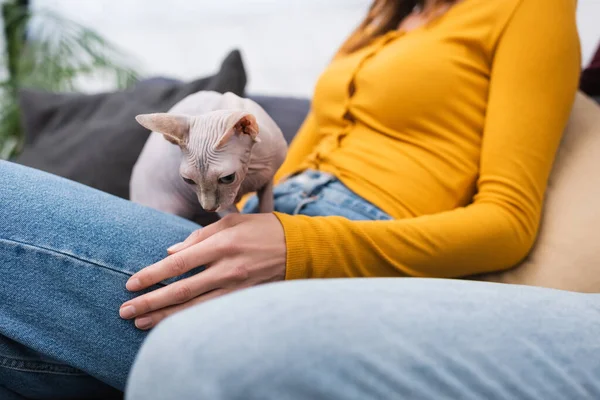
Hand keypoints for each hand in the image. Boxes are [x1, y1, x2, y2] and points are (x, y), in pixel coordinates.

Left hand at [119, 213, 286, 329]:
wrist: (300, 248)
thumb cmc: (263, 229)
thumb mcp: (232, 221)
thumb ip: (200, 236)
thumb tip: (170, 253)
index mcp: (222, 244)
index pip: (179, 264)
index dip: (152, 275)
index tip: (130, 284)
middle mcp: (228, 268)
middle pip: (181, 290)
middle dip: (151, 301)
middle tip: (125, 310)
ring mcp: (237, 287)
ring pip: (195, 307)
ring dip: (165, 316)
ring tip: (141, 322)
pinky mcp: (245, 298)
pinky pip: (213, 312)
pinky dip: (191, 320)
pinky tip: (173, 325)